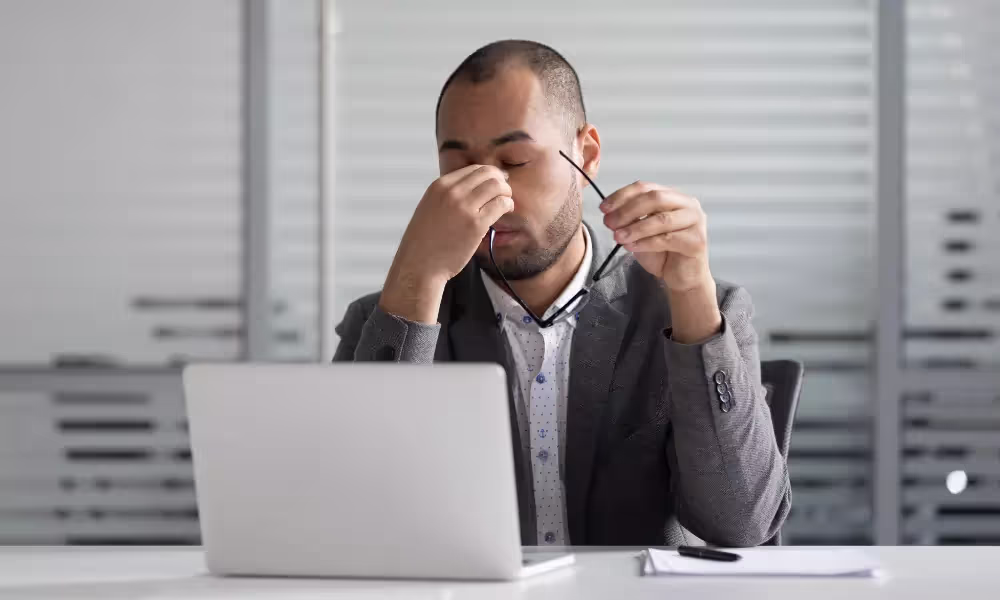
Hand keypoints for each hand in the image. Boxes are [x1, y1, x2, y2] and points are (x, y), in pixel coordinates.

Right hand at [380, 165, 513, 322]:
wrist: (419, 265)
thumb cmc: (423, 242)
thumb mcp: (429, 207)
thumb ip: (447, 196)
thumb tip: (470, 190)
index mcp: (439, 186)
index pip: (473, 169)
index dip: (489, 174)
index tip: (495, 182)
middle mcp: (451, 192)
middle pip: (487, 173)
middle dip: (500, 181)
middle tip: (504, 192)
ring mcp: (464, 207)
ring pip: (496, 186)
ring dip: (506, 193)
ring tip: (506, 203)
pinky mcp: (476, 224)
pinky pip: (500, 205)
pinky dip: (508, 205)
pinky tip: (506, 211)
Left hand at [601, 182, 710, 291]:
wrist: (681, 277)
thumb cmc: (663, 254)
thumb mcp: (641, 232)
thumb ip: (631, 220)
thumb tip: (611, 213)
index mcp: (673, 197)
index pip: (646, 187)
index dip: (622, 195)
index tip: (604, 208)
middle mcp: (687, 205)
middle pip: (655, 198)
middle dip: (628, 210)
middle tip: (610, 222)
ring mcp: (695, 221)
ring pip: (661, 219)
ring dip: (635, 228)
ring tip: (618, 237)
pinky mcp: (696, 241)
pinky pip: (667, 239)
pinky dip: (645, 243)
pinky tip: (631, 247)